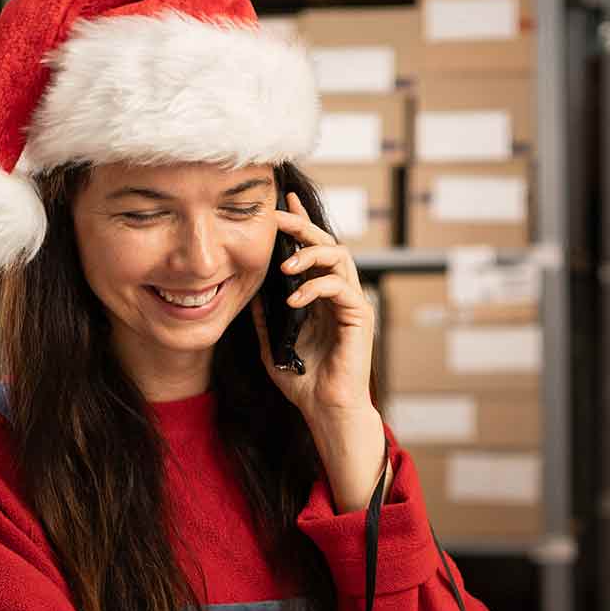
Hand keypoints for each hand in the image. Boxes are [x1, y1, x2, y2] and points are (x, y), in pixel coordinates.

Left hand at [250, 191, 375, 423]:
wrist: (326, 409)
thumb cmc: (305, 382)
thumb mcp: (272, 345)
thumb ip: (264, 318)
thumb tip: (249, 292)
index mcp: (320, 297)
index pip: (312, 251)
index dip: (300, 224)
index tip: (282, 201)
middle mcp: (339, 295)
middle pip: (327, 244)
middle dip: (302, 226)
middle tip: (277, 216)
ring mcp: (352, 303)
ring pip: (339, 257)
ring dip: (310, 253)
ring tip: (285, 265)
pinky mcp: (360, 316)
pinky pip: (340, 286)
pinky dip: (315, 287)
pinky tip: (294, 299)